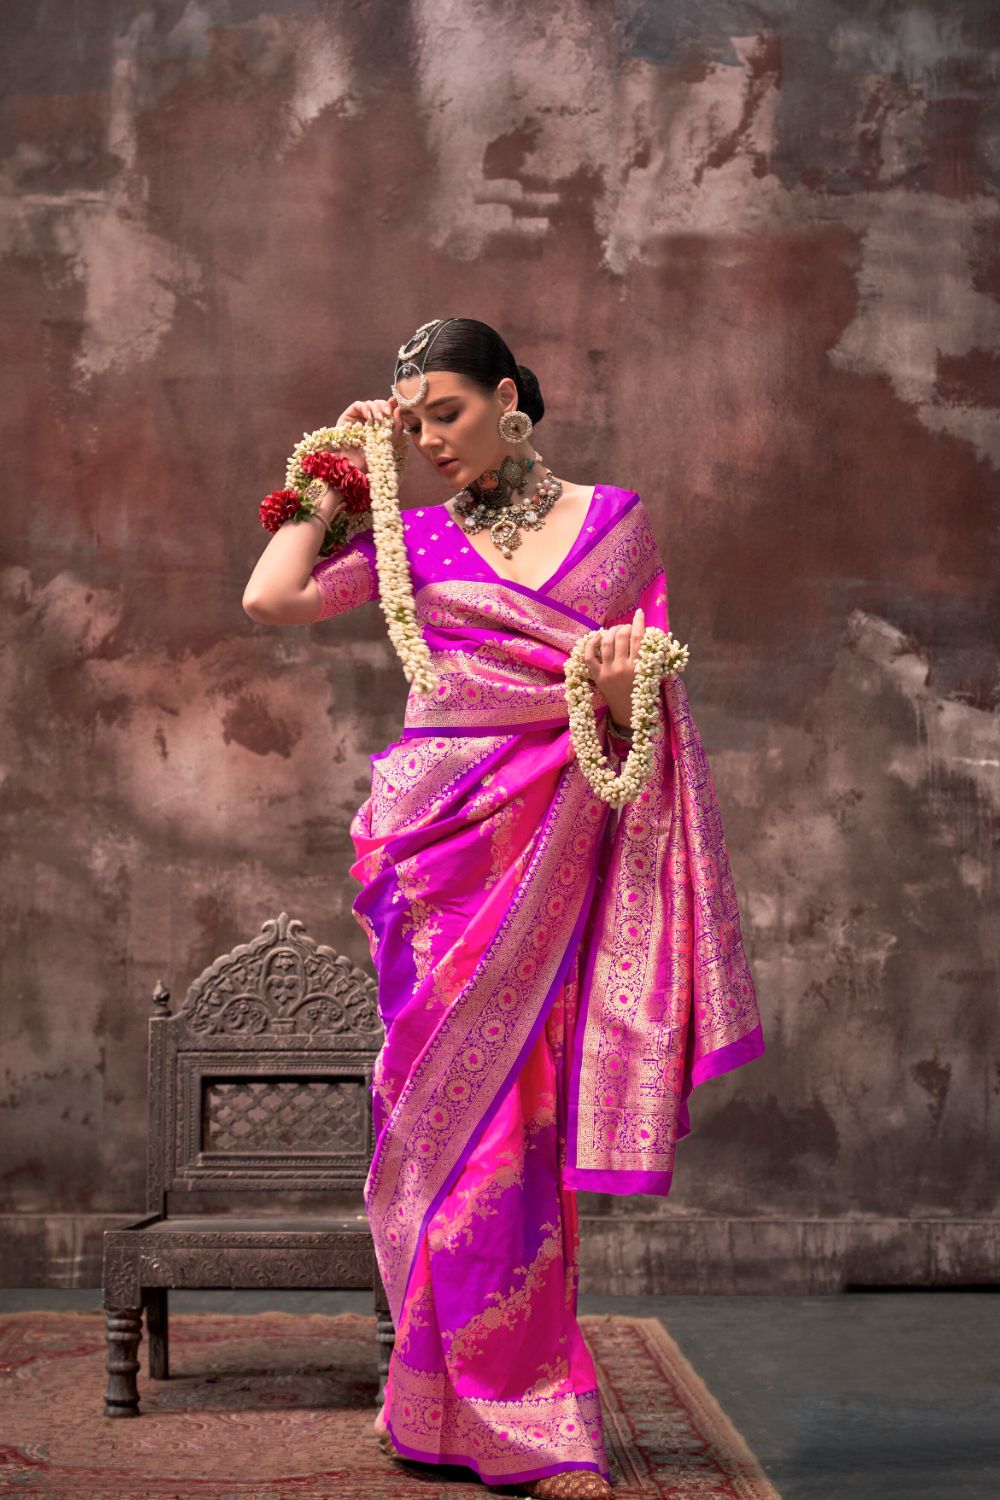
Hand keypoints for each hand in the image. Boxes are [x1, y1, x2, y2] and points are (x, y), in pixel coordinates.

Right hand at [333, 396, 405, 468]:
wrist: (356, 464)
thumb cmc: (373, 456)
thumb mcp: (390, 440)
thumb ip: (397, 425)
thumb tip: (398, 407)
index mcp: (379, 423)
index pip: (386, 409)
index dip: (391, 404)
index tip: (395, 405)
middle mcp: (369, 419)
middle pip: (378, 404)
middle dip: (384, 406)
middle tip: (387, 413)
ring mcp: (358, 417)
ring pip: (369, 403)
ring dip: (376, 408)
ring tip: (378, 418)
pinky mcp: (348, 416)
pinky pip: (358, 405)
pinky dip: (365, 408)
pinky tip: (368, 416)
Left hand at [583, 608, 645, 726]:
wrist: (628, 714)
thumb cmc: (644, 693)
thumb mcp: (654, 676)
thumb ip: (653, 657)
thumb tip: (651, 635)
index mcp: (639, 667)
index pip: (638, 637)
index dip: (639, 622)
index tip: (639, 613)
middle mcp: (622, 668)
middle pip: (622, 637)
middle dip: (625, 627)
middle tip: (627, 628)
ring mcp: (608, 672)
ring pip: (607, 642)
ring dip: (611, 631)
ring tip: (616, 630)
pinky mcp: (597, 676)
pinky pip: (589, 656)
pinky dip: (591, 643)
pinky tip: (597, 636)